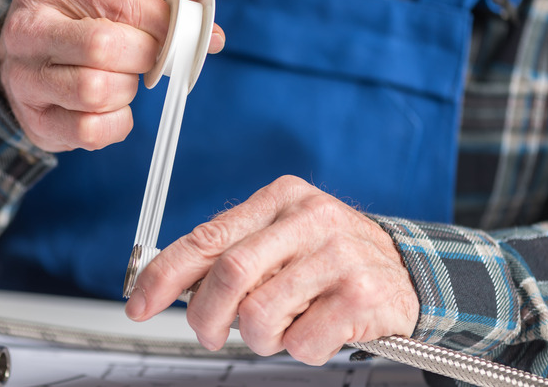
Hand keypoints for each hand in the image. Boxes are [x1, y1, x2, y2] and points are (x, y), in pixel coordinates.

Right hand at [0, 0, 226, 151]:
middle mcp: (27, 31)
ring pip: (96, 91)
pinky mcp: (37, 123)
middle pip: (104, 47)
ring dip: (126, 90)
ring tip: (122, 79)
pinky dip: (116, 122)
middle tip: (150, 58)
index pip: (120, 4)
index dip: (164, 23)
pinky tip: (111, 107)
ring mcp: (25, 80)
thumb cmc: (77, 19)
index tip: (183, 32)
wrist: (26, 61)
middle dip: (144, 57)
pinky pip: (92, 130)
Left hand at [125, 175, 418, 364]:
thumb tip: (169, 284)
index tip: (139, 304)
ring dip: (259, 337)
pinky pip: (301, 342)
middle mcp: (310, 218)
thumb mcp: (282, 238)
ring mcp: (339, 254)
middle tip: (210, 333)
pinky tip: (317, 329)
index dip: (165, 275)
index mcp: (281, 198)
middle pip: (229, 274)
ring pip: (260, 314)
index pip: (208, 237)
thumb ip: (233, 254)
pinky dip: (298, 349)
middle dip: (206, 317)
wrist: (408, 270)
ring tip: (281, 326)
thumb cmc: (331, 257)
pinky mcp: (361, 294)